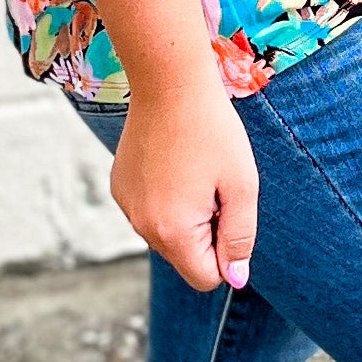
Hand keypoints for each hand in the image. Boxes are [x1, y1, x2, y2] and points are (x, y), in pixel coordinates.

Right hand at [108, 75, 259, 293]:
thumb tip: (235, 278)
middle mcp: (141, 226)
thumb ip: (240, 237)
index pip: (206, 278)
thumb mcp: (242, 186)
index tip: (229, 211)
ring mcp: (126, 206)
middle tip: (215, 185)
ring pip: (167, 233)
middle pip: (185, 257)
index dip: (226, 252)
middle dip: (206, 232)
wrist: (169, 83)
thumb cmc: (213, 131)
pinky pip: (150, 210)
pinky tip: (174, 161)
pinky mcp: (119, 187)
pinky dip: (166, 197)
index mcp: (172, 232)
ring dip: (186, 215)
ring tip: (195, 170)